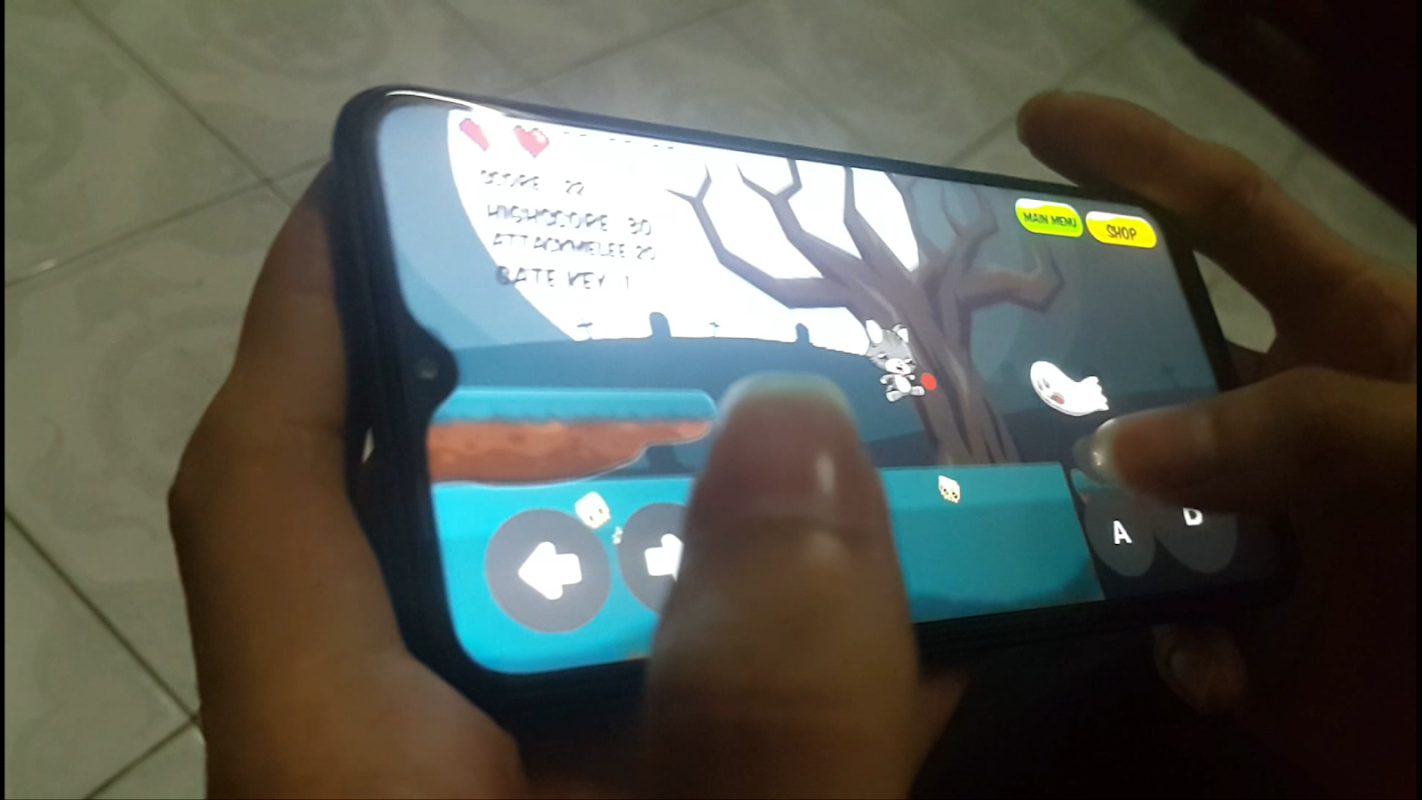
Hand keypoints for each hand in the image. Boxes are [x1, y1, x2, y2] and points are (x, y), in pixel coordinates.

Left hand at [168, 173, 963, 797]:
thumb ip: (754, 712)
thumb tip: (796, 434)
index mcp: (345, 775)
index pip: (274, 486)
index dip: (318, 312)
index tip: (404, 183)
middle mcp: (402, 775)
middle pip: (463, 536)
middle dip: (597, 416)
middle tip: (723, 321)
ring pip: (593, 637)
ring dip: (723, 553)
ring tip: (844, 443)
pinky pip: (668, 730)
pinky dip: (769, 680)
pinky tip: (901, 632)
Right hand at [1019, 93, 1415, 796]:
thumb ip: (1305, 423)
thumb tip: (1116, 446)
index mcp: (1342, 339)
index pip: (1225, 220)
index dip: (1136, 160)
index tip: (1037, 126)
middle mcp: (1277, 423)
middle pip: (1138, 364)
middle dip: (1051, 356)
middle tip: (949, 348)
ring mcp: (1253, 527)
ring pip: (1122, 500)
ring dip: (1077, 515)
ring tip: (1010, 514)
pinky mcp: (1248, 632)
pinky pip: (1163, 625)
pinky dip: (1172, 649)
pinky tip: (1209, 666)